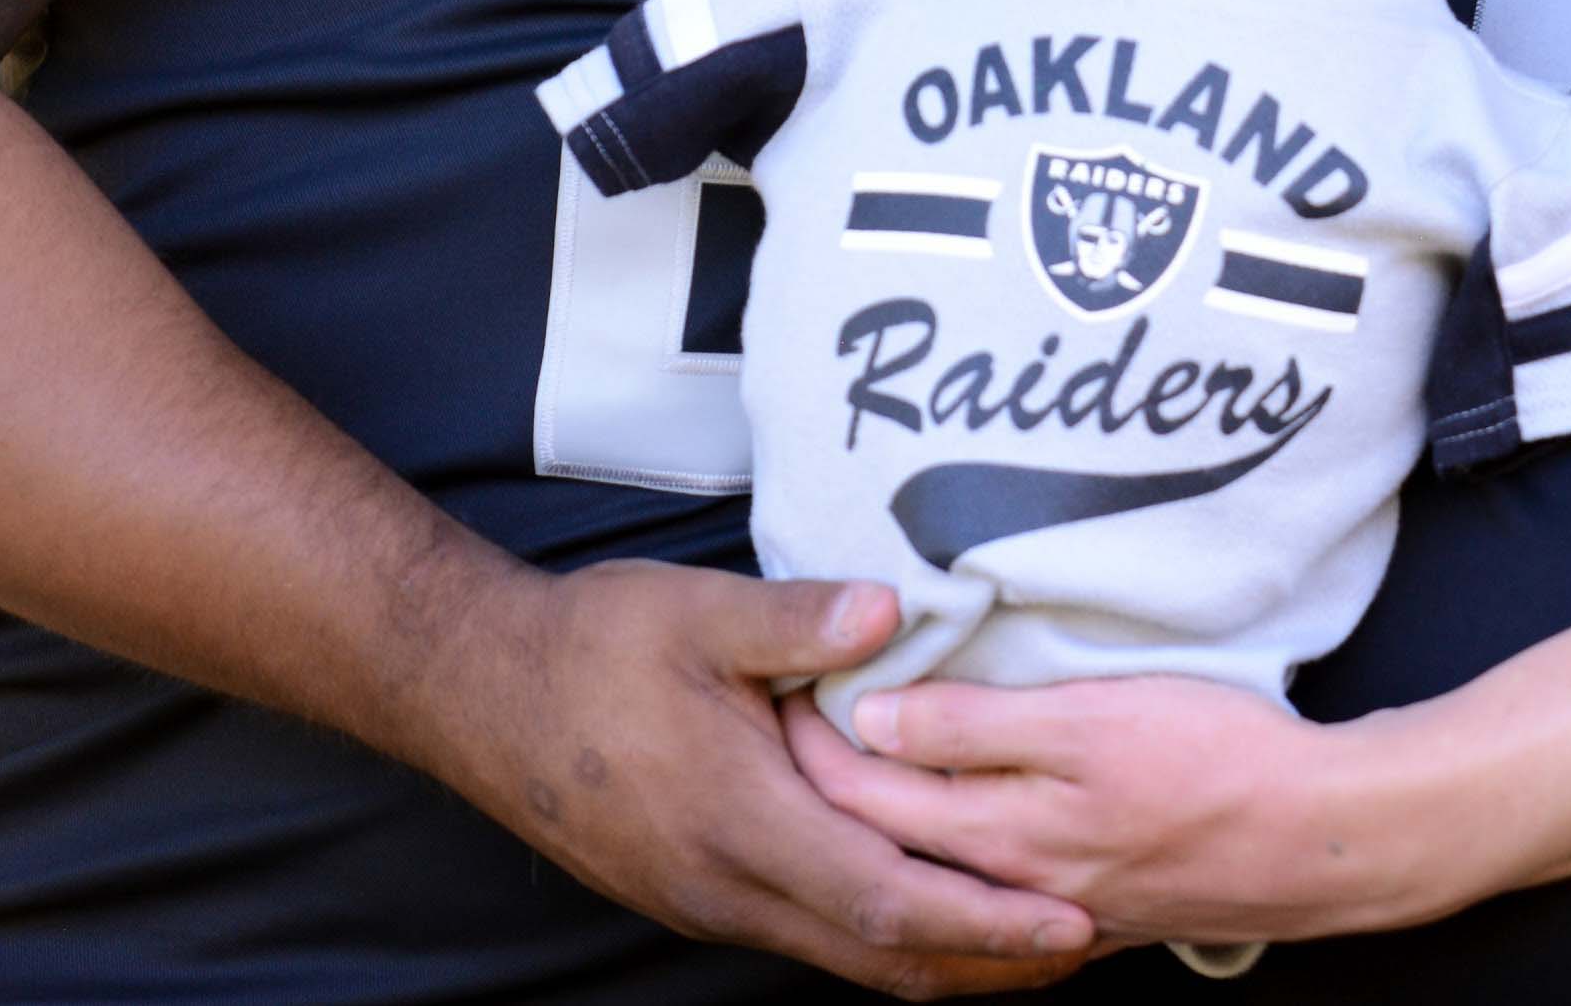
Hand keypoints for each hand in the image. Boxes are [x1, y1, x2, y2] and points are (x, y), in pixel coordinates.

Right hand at [423, 561, 1101, 996]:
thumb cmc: (592, 647)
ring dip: (944, 958)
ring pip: (846, 960)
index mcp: (743, 826)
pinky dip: (887, 940)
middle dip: (990, 962)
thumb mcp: (699, 613)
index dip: (988, 919)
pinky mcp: (698, 895)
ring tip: (1032, 937)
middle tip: (1088, 942)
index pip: (890, 905)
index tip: (1072, 921)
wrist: (481, 695)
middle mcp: (730, 889)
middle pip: (883, 960)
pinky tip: (930, 909)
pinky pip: (811, 938)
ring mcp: (710, 903)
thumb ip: (800, 621)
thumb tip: (893, 609)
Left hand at [799, 670, 1446, 948]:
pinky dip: (956, 863)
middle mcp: (1012, 883)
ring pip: (942, 873)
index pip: (865, 798)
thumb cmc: (1217, 764)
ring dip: (893, 827)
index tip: (777, 691)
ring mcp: (1058, 904)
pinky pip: (999, 892)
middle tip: (795, 723)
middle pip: (892, 841)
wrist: (1324, 838)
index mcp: (998, 834)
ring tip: (858, 774)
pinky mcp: (1104, 907)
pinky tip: (959, 839)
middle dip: (834, 787)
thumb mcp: (1089, 719)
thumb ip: (977, 725)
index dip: (812, 745)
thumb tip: (875, 718)